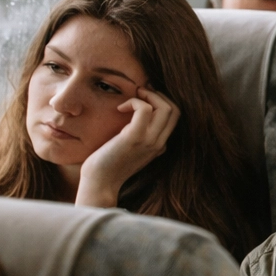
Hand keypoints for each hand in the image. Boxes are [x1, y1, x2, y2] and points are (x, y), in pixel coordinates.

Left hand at [75, 88, 178, 207]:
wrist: (99, 183)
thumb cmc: (109, 165)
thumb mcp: (131, 151)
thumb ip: (141, 139)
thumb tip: (138, 120)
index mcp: (160, 145)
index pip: (175, 116)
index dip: (162, 101)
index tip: (144, 97)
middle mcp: (159, 143)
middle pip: (174, 110)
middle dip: (157, 95)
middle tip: (139, 92)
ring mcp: (149, 141)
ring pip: (165, 108)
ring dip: (149, 95)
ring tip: (133, 97)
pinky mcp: (135, 138)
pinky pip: (145, 109)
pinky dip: (134, 102)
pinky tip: (120, 108)